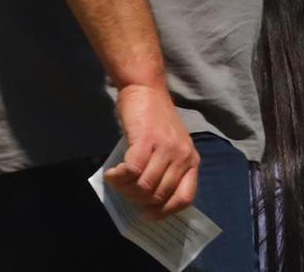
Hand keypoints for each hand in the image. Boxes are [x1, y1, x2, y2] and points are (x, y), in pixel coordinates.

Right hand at [107, 81, 200, 216]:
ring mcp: (166, 148)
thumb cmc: (156, 120)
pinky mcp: (147, 140)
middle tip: (125, 190)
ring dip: (125, 189)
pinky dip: (118, 177)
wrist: (146, 89)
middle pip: (158, 195)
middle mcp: (182, 156)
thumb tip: (145, 200)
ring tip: (117, 180)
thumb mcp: (171, 147)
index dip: (164, 211)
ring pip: (144, 186)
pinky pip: (132, 171)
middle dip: (137, 199)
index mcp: (191, 160)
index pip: (184, 198)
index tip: (147, 214)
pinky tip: (112, 173)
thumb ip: (166, 170)